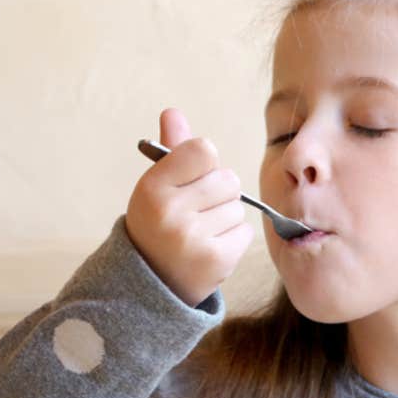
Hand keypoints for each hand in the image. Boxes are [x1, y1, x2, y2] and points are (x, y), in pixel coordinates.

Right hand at [125, 108, 253, 306]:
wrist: (152, 285)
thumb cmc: (158, 226)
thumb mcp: (156, 188)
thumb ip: (171, 151)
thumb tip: (173, 112)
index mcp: (152, 187)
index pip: (204, 150)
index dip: (203, 165)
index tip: (190, 180)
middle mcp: (171, 211)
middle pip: (228, 179)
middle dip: (218, 193)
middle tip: (196, 213)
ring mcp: (194, 238)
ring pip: (238, 206)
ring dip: (226, 217)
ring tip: (201, 233)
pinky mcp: (217, 259)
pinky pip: (245, 231)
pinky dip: (233, 238)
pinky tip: (210, 248)